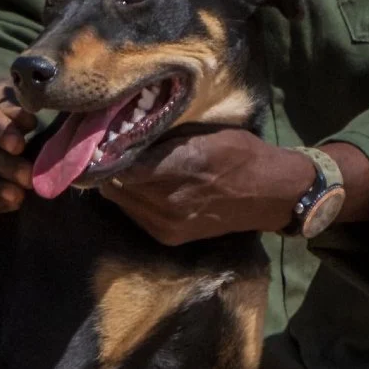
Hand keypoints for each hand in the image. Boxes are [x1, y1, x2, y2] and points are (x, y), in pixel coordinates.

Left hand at [96, 128, 316, 245]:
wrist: (270, 196)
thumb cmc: (241, 153)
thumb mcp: (205, 132)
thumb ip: (165, 135)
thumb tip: (128, 130)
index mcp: (182, 166)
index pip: (123, 163)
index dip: (106, 151)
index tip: (97, 138)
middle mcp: (170, 199)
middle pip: (117, 183)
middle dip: (109, 166)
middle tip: (106, 149)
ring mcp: (168, 223)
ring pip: (121, 201)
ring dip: (118, 184)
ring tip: (120, 165)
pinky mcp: (169, 237)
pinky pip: (135, 215)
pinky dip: (132, 199)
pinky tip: (139, 186)